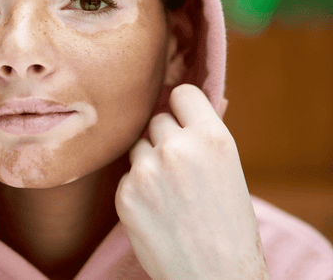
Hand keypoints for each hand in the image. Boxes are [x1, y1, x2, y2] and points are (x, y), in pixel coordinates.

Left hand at [115, 84, 269, 279]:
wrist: (214, 276)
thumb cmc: (229, 225)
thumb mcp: (229, 170)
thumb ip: (205, 135)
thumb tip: (191, 103)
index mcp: (212, 138)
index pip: (182, 94)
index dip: (182, 107)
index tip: (182, 119)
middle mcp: (177, 148)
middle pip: (156, 120)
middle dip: (165, 138)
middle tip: (179, 168)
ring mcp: (147, 171)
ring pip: (138, 146)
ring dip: (148, 162)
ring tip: (170, 193)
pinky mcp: (125, 194)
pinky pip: (126, 176)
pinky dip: (136, 189)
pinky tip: (156, 211)